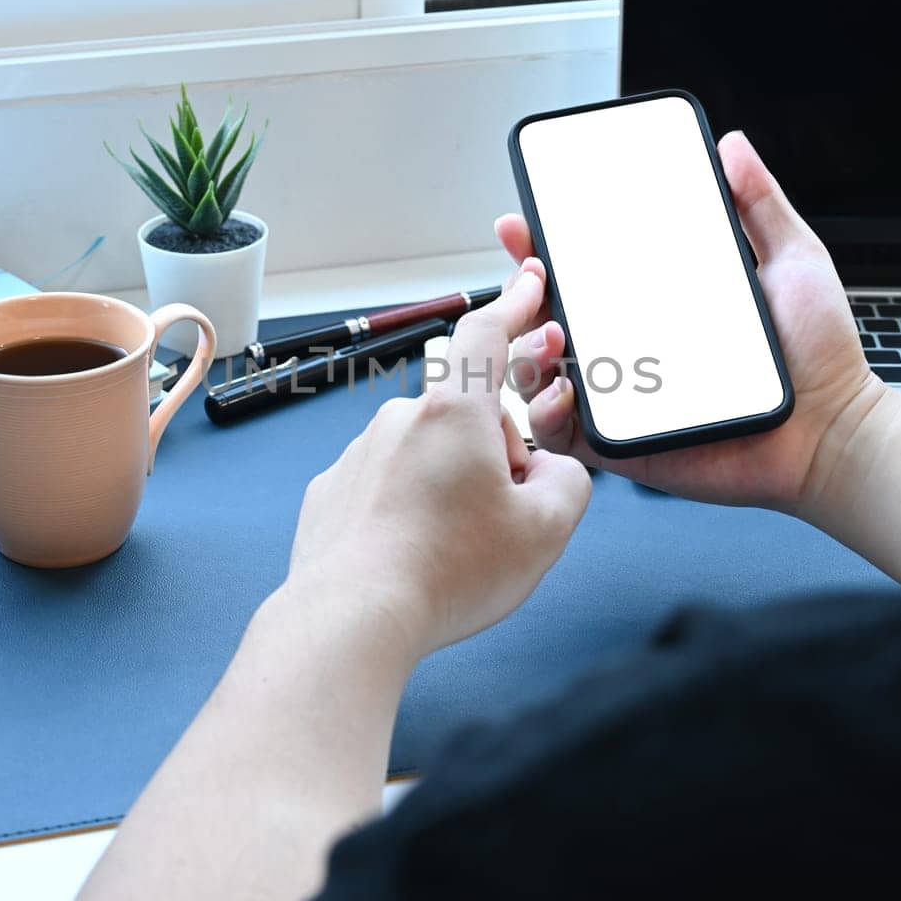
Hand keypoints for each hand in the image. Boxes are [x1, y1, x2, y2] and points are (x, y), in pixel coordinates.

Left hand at [286, 261, 592, 658]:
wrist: (353, 617)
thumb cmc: (447, 571)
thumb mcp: (547, 528)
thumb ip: (568, 481)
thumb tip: (550, 471)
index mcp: (455, 411)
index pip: (488, 335)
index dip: (515, 305)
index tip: (527, 283)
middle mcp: (400, 419)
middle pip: (466, 416)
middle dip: (493, 454)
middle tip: (505, 517)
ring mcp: (359, 454)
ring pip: (425, 455)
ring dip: (449, 485)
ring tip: (454, 551)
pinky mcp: (333, 492)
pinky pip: (386, 487)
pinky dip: (407, 512)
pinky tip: (414, 556)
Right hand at [495, 130, 884, 513]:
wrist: (834, 430)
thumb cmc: (818, 356)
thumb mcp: (792, 260)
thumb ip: (761, 203)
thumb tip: (735, 145)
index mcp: (653, 303)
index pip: (582, 269)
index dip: (542, 245)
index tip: (524, 221)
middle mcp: (627, 347)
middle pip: (545, 315)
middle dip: (519, 292)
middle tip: (533, 273)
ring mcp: (621, 394)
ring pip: (539, 370)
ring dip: (527, 347)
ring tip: (553, 332)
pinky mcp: (620, 444)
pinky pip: (560, 431)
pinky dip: (544, 412)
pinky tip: (563, 390)